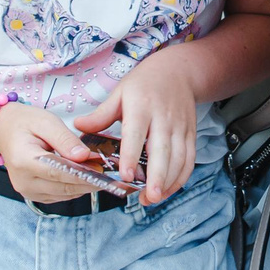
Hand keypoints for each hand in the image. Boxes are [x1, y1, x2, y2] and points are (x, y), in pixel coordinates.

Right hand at [0, 103, 117, 204]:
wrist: (2, 129)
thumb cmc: (24, 122)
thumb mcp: (46, 121)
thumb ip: (65, 139)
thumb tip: (84, 157)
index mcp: (24, 161)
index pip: (59, 173)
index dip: (83, 174)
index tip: (103, 171)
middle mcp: (23, 181)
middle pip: (64, 187)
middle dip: (88, 180)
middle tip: (108, 171)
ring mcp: (27, 191)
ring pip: (64, 195)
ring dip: (83, 185)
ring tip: (98, 171)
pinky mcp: (32, 194)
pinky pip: (59, 196)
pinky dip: (73, 187)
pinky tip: (84, 176)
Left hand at [71, 53, 198, 204]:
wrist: (178, 71)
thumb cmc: (144, 83)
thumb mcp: (120, 93)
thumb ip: (101, 114)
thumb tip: (78, 127)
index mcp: (142, 105)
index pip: (136, 133)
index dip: (131, 155)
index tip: (126, 175)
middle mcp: (164, 117)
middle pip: (162, 149)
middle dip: (157, 175)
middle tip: (149, 197)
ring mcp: (180, 127)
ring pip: (179, 157)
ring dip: (169, 181)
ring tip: (154, 198)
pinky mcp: (190, 134)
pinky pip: (189, 159)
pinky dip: (181, 177)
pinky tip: (168, 190)